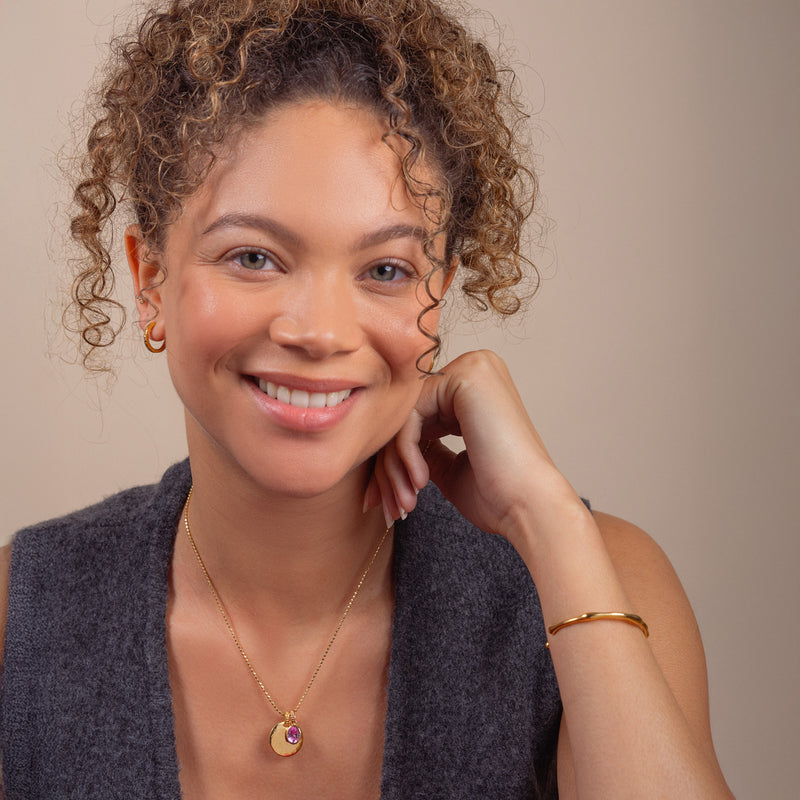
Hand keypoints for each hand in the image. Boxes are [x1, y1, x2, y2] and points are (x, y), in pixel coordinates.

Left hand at [364, 350, 584, 545]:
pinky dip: (405, 452)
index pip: (417, 417)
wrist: (529, 506)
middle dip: (391, 465)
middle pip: (407, 415)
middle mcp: (474, 368)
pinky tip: (420, 481)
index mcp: (475, 387)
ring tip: (405, 503)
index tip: (389, 499)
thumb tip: (392, 447)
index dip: (396, 460)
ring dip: (395, 466)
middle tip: (391, 506)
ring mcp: (471, 368)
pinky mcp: (464, 377)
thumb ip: (426, 447)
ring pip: (404, 416)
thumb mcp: (451, 467)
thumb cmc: (498, 495)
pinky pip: (411, 414)